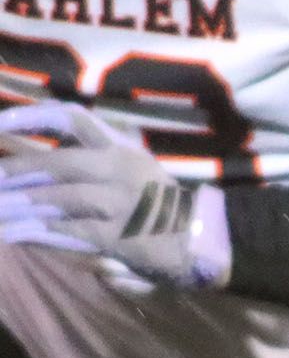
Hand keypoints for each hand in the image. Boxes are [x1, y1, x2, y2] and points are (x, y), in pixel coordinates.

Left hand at [0, 101, 226, 287]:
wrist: (199, 239)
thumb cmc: (157, 203)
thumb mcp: (131, 167)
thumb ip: (93, 156)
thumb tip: (35, 161)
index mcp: (121, 147)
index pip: (72, 118)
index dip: (31, 117)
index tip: (0, 124)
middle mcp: (120, 169)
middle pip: (58, 162)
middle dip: (16, 170)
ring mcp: (121, 203)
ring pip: (60, 198)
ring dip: (20, 205)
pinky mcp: (120, 236)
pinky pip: (71, 231)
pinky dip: (38, 233)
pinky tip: (13, 235)